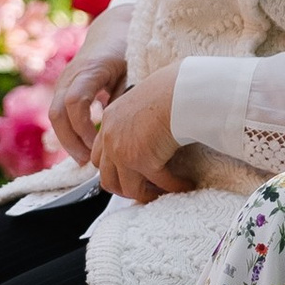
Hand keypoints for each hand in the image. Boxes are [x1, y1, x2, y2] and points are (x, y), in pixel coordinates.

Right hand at [50, 37, 130, 163]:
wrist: (114, 30)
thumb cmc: (128, 50)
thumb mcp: (133, 70)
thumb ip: (126, 97)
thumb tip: (123, 130)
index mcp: (90, 69)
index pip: (75, 102)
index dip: (84, 127)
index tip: (99, 145)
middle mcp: (71, 75)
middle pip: (57, 113)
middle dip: (70, 140)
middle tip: (88, 162)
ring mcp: (64, 81)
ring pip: (54, 116)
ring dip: (67, 139)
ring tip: (85, 159)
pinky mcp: (63, 88)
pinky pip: (59, 113)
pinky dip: (68, 131)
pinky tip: (83, 147)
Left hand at [89, 70, 187, 203]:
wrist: (180, 91)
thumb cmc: (170, 90)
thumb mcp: (142, 102)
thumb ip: (135, 120)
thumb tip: (147, 133)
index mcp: (109, 121)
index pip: (99, 155)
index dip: (112, 169)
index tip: (127, 175)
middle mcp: (111, 138)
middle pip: (106, 177)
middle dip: (124, 188)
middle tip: (143, 189)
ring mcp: (123, 152)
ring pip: (128, 188)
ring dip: (146, 194)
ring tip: (162, 192)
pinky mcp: (143, 162)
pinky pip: (159, 183)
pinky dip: (174, 187)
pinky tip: (185, 184)